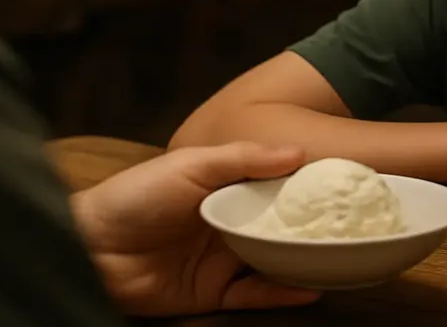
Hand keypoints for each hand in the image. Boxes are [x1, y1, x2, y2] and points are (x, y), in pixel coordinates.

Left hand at [70, 142, 321, 316]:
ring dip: (304, 260)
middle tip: (355, 224)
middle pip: (280, 224)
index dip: (307, 183)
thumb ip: (244, 158)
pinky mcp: (213, 294)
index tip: (345, 181)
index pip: (275, 183)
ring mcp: (222, 259)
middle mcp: (229, 222)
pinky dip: (283, 294)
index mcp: (225, 186)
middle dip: (313, 225)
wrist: (90, 248)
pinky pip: (255, 295)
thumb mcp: (192, 164)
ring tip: (343, 258)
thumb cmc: (137, 196)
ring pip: (274, 260)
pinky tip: (311, 288)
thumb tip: (298, 151)